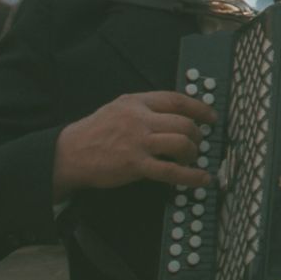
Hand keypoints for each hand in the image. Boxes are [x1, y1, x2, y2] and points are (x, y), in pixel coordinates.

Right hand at [51, 90, 216, 200]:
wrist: (69, 153)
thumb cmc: (95, 131)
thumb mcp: (118, 108)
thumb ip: (145, 107)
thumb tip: (175, 113)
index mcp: (137, 102)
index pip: (177, 100)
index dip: (200, 108)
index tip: (211, 116)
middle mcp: (140, 119)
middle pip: (184, 123)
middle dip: (197, 134)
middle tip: (199, 143)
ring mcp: (138, 142)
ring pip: (181, 143)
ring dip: (193, 152)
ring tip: (193, 158)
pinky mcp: (136, 165)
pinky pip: (171, 171)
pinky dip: (191, 176)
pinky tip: (201, 179)